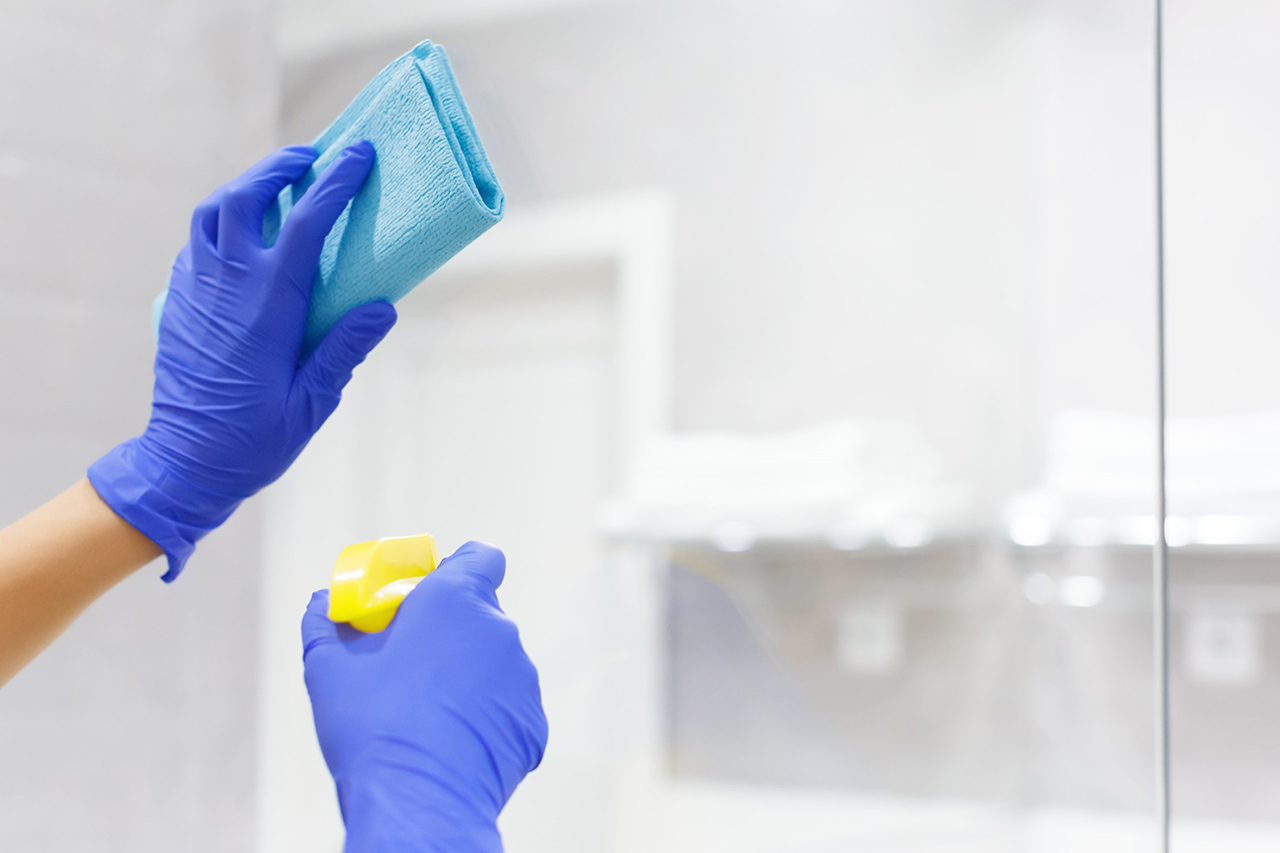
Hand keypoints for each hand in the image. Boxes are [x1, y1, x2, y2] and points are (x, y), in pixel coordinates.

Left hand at [88, 143, 396, 579]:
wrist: (182, 463)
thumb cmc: (253, 442)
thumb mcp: (313, 403)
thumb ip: (344, 350)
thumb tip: (381, 307)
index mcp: (267, 307)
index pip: (304, 224)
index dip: (335, 184)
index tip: (358, 157)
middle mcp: (227, 286)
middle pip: (246, 198)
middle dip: (281, 167)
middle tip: (313, 157)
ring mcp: (197, 290)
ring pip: (212, 212)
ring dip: (246, 187)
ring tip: (277, 182)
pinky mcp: (180, 302)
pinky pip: (197, 243)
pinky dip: (221, 221)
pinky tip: (244, 233)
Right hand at [302, 542, 547, 852]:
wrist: (417, 802)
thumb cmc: (372, 727)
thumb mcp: (329, 670)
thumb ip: (326, 625)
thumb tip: (321, 604)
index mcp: (455, 601)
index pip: (480, 557)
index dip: (456, 571)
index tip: (428, 594)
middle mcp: (499, 630)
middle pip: (481, 614)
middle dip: (451, 631)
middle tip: (412, 662)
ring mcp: (522, 678)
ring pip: (495, 663)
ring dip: (469, 676)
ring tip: (427, 714)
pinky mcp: (533, 722)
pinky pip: (508, 708)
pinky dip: (486, 718)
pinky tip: (451, 743)